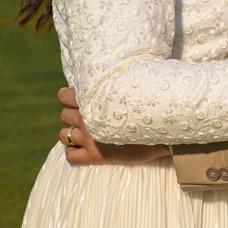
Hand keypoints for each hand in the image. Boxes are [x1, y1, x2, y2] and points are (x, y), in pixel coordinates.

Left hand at [57, 87, 172, 165]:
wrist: (163, 129)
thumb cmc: (151, 104)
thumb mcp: (132, 88)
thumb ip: (116, 84)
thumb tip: (117, 71)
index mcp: (94, 98)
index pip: (64, 95)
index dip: (68, 97)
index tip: (77, 100)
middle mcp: (87, 118)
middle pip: (64, 115)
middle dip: (72, 116)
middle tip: (85, 118)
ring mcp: (89, 137)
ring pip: (63, 135)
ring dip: (70, 135)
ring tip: (82, 135)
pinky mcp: (96, 156)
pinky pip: (71, 156)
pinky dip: (73, 153)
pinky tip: (83, 150)